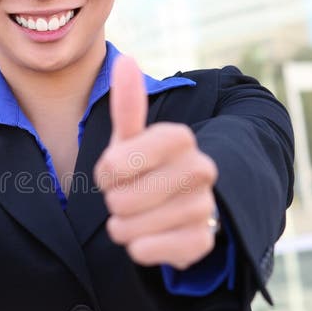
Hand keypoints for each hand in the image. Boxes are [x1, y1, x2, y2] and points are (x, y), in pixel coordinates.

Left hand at [94, 55, 218, 269]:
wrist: (180, 210)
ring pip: (130, 227)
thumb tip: (126, 59)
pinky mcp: (201, 242)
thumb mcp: (131, 138)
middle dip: (114, 201)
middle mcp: (201, 170)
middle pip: (120, 199)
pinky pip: (146, 251)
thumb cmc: (146, 168)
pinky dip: (139, 248)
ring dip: (124, 226)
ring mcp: (204, 208)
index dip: (106, 172)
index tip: (117, 170)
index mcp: (180, 138)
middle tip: (130, 194)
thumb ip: (128, 103)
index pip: (114, 164)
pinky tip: (152, 235)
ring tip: (140, 215)